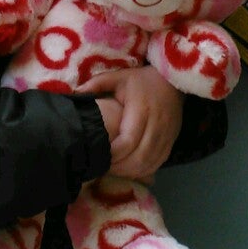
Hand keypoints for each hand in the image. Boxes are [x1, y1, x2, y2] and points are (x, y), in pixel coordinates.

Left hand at [78, 66, 183, 180]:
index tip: (99, 155)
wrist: (172, 81)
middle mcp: (156, 125)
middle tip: (104, 167)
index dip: (113, 154)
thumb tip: (75, 93)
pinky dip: (144, 170)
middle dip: (120, 167)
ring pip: (150, 163)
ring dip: (131, 171)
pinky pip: (158, 162)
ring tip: (114, 170)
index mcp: (141, 110)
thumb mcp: (119, 77)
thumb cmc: (141, 80)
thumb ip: (97, 84)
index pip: (128, 140)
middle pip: (139, 157)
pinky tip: (130, 169)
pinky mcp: (171, 141)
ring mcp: (166, 135)